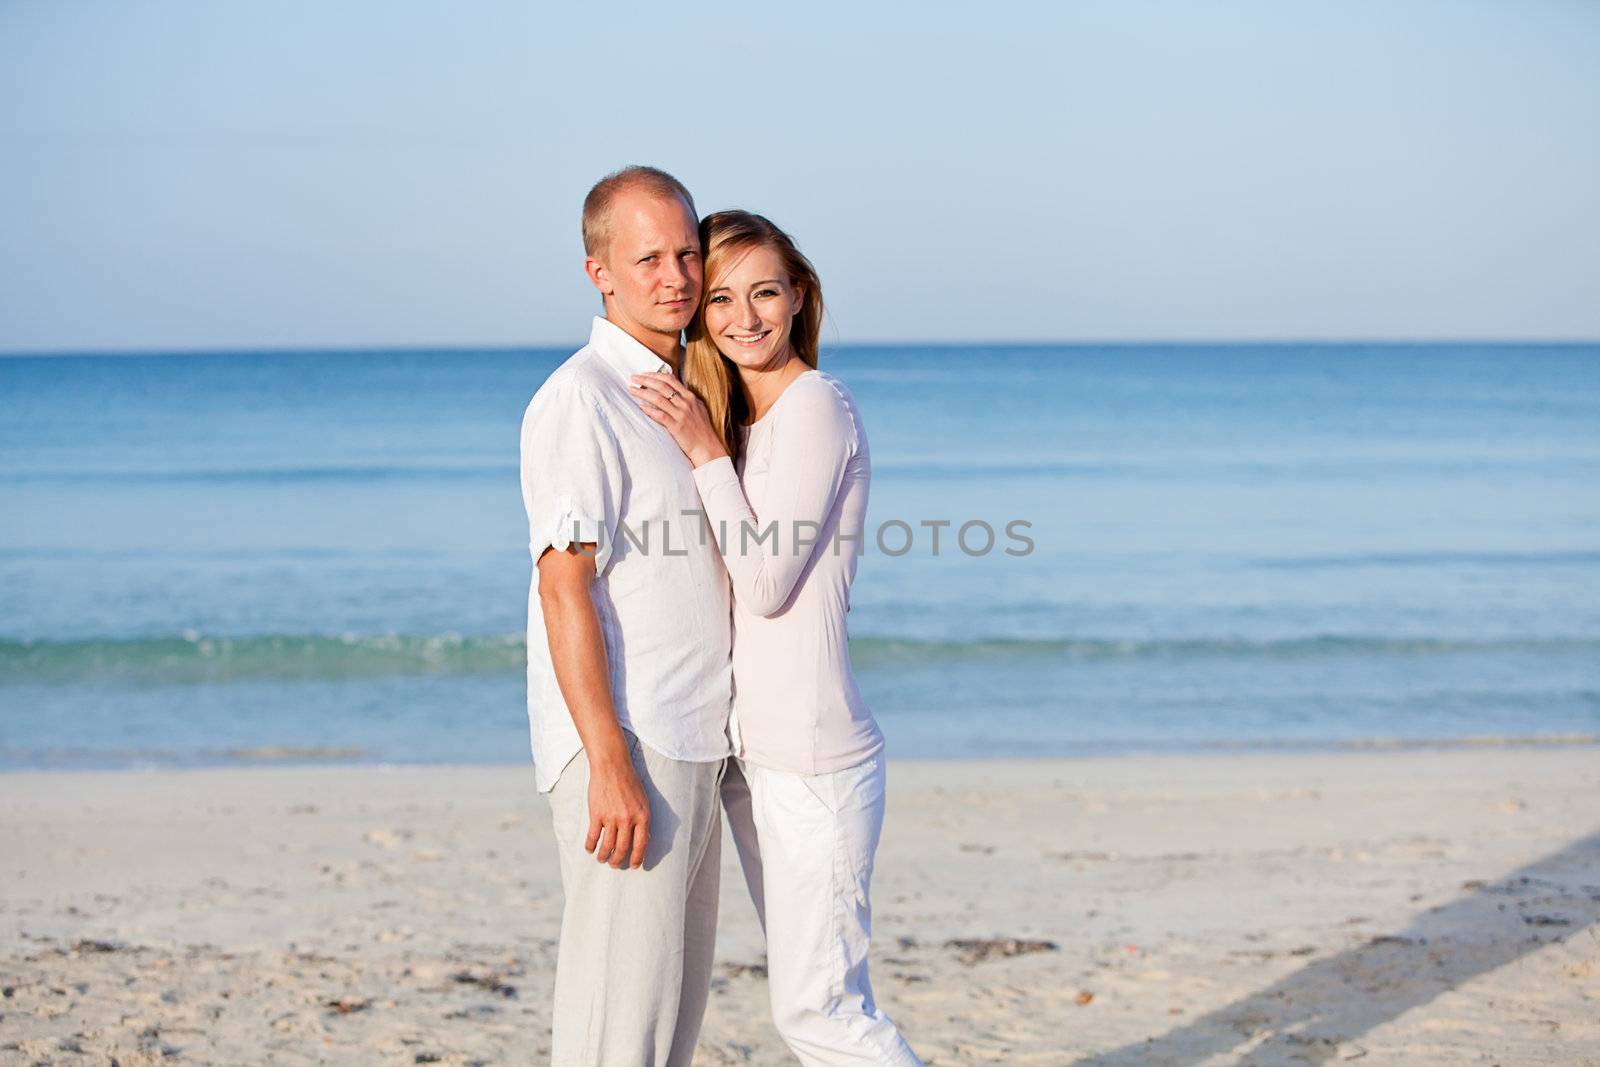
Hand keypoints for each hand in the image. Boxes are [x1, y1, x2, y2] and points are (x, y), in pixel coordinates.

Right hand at [585, 744, 649, 869]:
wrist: (612, 766)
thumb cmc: (630, 782)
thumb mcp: (643, 801)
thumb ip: (642, 819)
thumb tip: (643, 838)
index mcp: (643, 816)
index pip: (641, 844)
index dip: (637, 858)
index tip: (633, 865)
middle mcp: (628, 819)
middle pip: (623, 848)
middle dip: (618, 860)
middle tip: (614, 864)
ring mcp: (611, 818)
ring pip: (607, 846)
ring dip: (604, 856)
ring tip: (602, 859)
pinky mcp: (597, 814)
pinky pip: (593, 836)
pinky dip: (590, 846)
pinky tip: (589, 849)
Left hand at [630, 371, 728, 467]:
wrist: (708, 447)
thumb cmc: (702, 430)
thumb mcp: (698, 408)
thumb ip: (686, 399)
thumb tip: (674, 390)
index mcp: (690, 397)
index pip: (670, 379)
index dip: (655, 375)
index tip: (644, 374)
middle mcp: (685, 403)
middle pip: (662, 386)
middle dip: (645, 380)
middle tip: (633, 378)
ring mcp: (681, 414)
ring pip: (658, 398)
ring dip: (642, 393)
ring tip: (632, 390)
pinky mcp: (676, 427)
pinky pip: (660, 415)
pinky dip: (649, 410)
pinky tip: (640, 407)